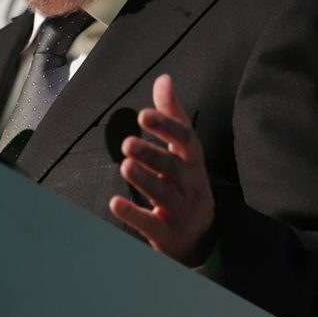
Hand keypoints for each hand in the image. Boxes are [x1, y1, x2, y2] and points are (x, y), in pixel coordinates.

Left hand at [108, 73, 216, 266]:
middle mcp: (190, 185)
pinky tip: (115, 203)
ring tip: (125, 165)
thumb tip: (164, 79)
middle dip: (153, 154)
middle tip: (127, 143)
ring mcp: (181, 211)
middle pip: (174, 168)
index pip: (186, 141)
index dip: (166, 127)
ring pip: (164, 194)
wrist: (202, 237)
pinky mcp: (168, 234)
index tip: (144, 115)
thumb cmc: (186, 183)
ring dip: (144, 179)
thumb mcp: (184, 151)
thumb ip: (172, 115)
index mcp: (193, 162)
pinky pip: (151, 224)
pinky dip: (134, 214)